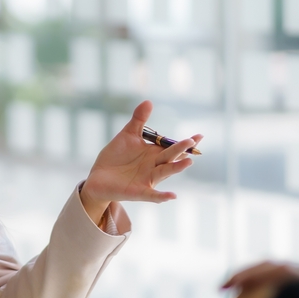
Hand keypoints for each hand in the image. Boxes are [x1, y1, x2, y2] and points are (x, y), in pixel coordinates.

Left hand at [79, 100, 201, 223]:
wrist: (99, 177)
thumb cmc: (116, 157)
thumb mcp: (128, 136)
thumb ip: (139, 120)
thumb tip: (149, 101)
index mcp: (154, 153)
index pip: (172, 146)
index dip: (186, 143)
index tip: (199, 136)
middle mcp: (154, 166)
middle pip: (170, 157)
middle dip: (180, 150)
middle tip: (192, 142)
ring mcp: (147, 179)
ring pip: (164, 173)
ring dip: (176, 168)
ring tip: (188, 162)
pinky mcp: (138, 191)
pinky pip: (152, 194)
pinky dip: (161, 196)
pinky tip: (172, 196)